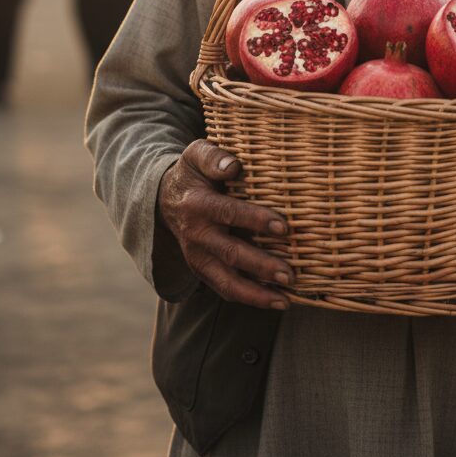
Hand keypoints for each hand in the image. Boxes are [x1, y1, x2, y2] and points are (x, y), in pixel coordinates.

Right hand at [157, 139, 293, 310]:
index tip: (283, 226)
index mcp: (197, 204)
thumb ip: (213, 156)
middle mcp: (196, 235)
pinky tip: (277, 301)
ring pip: (225, 282)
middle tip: (289, 273)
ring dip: (256, 294)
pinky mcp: (202, 271)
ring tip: (285, 300)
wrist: (166, 199)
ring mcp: (198, 257)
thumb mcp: (196, 155)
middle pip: (230, 254)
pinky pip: (225, 289)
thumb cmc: (193, 173)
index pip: (228, 213)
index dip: (255, 220)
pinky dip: (250, 299)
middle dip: (261, 265)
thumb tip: (233, 166)